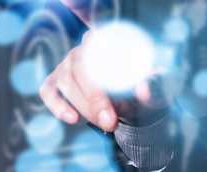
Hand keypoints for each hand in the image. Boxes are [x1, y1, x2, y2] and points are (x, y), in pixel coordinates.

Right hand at [38, 0, 161, 131]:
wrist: (138, 111)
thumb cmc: (147, 91)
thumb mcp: (158, 88)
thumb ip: (155, 85)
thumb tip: (143, 88)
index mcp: (107, 40)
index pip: (91, 18)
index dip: (78, 8)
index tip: (68, 0)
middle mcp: (83, 49)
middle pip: (80, 66)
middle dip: (94, 97)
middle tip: (111, 120)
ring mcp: (67, 65)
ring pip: (66, 82)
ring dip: (85, 106)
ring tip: (107, 124)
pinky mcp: (56, 82)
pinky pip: (49, 91)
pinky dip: (57, 105)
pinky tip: (72, 118)